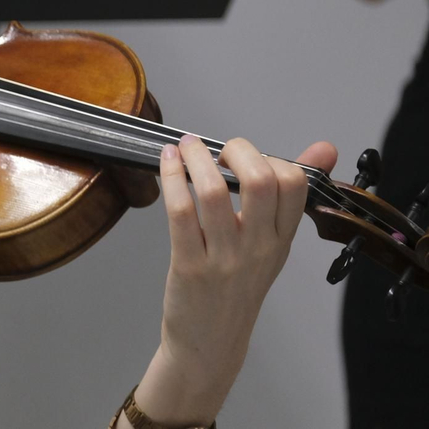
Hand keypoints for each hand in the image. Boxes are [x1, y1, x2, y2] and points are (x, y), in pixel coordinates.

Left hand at [135, 135, 337, 425]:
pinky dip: (172, 179)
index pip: (295, 185)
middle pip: (261, 181)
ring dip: (195, 159)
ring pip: (215, 192)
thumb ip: (289, 198)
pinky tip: (167, 164)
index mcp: (281, 240)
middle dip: (237, 150)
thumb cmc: (236, 289)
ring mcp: (224, 258)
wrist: (209, 344)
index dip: (270, 157)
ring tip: (185, 146)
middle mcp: (258, 248)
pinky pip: (181, 212)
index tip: (244, 156)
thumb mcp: (272, 245)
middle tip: (216, 150)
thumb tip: (324, 148)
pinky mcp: (189, 265)